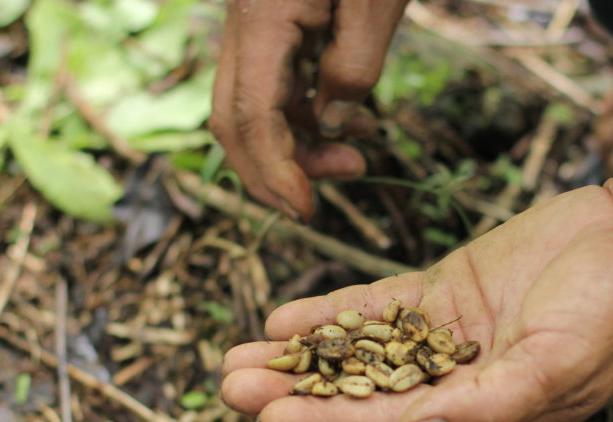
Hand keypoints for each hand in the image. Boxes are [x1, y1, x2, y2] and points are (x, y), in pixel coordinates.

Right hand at [209, 0, 407, 220]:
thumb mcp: (376, 5)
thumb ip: (354, 67)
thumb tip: (332, 124)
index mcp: (262, 19)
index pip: (250, 115)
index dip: (274, 173)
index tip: (305, 211)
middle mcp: (243, 24)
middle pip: (236, 119)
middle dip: (277, 170)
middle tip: (329, 192)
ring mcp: (252, 25)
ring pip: (255, 106)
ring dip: (299, 145)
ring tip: (356, 157)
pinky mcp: (271, 25)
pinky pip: (276, 84)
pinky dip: (308, 114)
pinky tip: (351, 123)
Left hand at [221, 185, 612, 421]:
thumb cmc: (609, 310)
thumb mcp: (558, 367)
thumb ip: (489, 407)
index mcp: (482, 417)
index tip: (271, 417)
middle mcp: (455, 384)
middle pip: (360, 394)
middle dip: (296, 392)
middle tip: (230, 386)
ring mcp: (444, 339)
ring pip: (358, 352)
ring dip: (301, 356)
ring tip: (237, 359)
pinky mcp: (442, 294)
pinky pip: (377, 307)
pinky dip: (334, 313)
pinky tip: (284, 319)